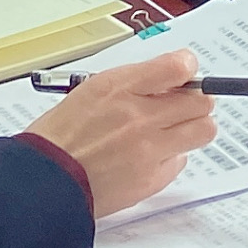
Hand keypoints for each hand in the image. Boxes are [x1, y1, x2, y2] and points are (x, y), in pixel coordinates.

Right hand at [30, 50, 218, 215]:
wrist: (44, 181)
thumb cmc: (61, 136)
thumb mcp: (91, 90)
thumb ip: (133, 83)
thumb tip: (168, 79)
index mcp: (118, 88)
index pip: (177, 67)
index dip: (186, 67)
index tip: (184, 71)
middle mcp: (138, 117)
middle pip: (201, 101)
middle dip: (195, 100)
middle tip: (182, 105)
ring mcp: (148, 150)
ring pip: (203, 130)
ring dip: (193, 127)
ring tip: (173, 130)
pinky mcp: (151, 179)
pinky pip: (180, 161)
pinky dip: (171, 157)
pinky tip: (150, 156)